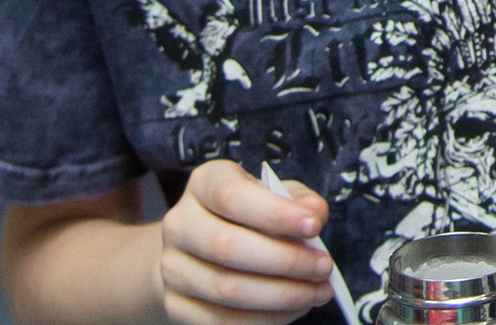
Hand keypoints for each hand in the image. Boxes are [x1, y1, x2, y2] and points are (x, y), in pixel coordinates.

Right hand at [156, 160, 333, 322]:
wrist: (197, 247)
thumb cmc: (247, 214)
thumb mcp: (274, 193)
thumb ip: (298, 200)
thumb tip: (313, 216)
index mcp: (205, 183)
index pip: (232, 196)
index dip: (275, 213)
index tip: (314, 226)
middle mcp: (180, 224)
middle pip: (228, 247)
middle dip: (285, 260)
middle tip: (324, 267)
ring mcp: (172, 268)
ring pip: (226, 290)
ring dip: (281, 296)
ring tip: (317, 291)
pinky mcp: (175, 305)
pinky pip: (220, 321)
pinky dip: (264, 319)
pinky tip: (294, 309)